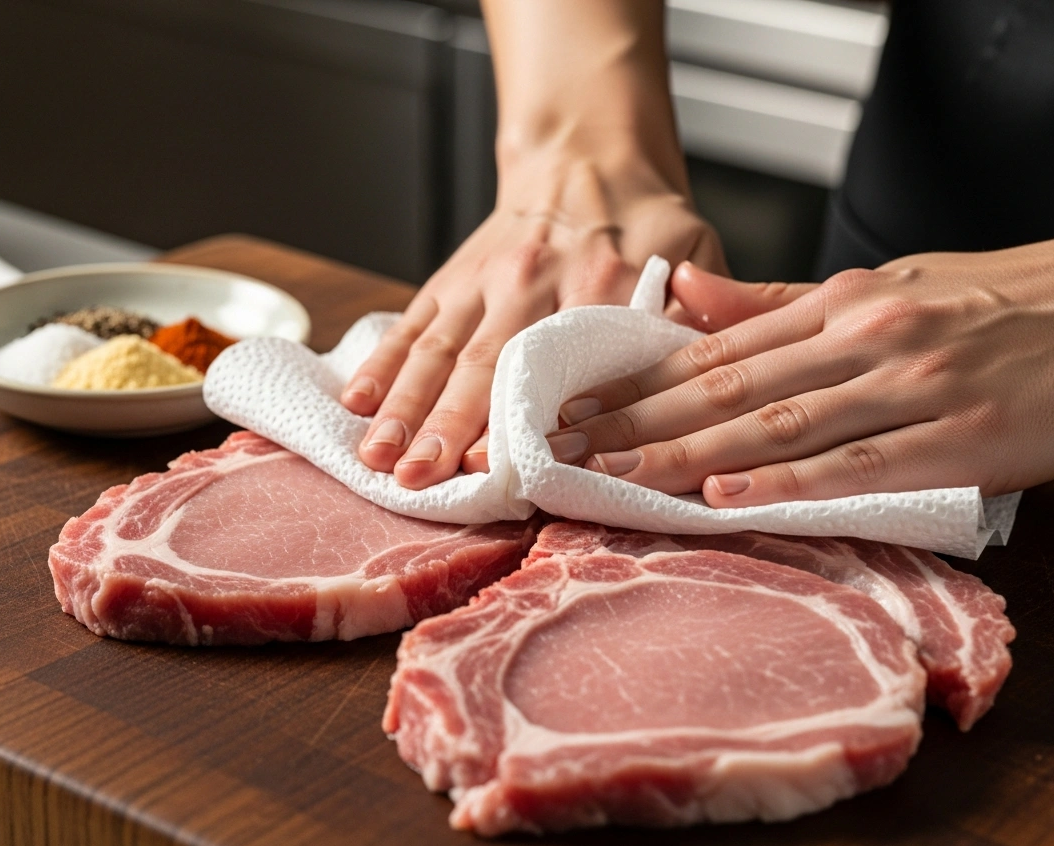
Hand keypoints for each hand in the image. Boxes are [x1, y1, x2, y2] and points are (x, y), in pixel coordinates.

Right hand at [342, 152, 725, 487]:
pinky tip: (356, 403)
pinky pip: (411, 325)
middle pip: (484, 364)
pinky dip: (380, 363)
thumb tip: (691, 380)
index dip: (520, 415)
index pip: (555, 362)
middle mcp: (531, 284)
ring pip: (437, 350)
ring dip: (404, 407)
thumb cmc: (647, 224)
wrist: (587, 156)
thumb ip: (697, 315)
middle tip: (416, 480)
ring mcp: (482, 284)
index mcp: (598, 286)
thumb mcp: (694, 255)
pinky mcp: (450, 281)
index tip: (491, 464)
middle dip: (445, 426)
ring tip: (376, 458)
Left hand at [546, 236, 1053, 504]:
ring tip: (615, 477)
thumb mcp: (881, 287)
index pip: (714, 350)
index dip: (637, 384)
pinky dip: (791, 482)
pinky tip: (728, 496)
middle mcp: (860, 340)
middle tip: (565, 451)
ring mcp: (910, 387)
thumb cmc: (991, 305)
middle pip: (727, 388)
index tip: (576, 409)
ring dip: (687, 454)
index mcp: (837, 305)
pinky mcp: (959, 439)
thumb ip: (775, 300)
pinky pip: (860, 464)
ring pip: (777, 425)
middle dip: (637, 424)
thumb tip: (682, 292)